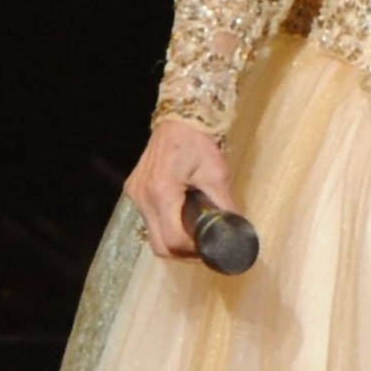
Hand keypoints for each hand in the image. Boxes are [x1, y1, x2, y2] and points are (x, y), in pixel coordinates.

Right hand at [123, 116, 239, 260]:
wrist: (180, 118)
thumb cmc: (198, 142)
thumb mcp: (217, 174)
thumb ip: (225, 206)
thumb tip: (237, 231)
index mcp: (162, 192)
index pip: (174, 240)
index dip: (193, 251)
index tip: (209, 248)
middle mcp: (143, 196)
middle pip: (159, 245)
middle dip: (182, 252)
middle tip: (203, 247)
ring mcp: (135, 193)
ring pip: (151, 234)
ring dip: (172, 240)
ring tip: (194, 234)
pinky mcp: (134, 189)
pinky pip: (148, 219)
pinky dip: (164, 225)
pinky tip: (180, 217)